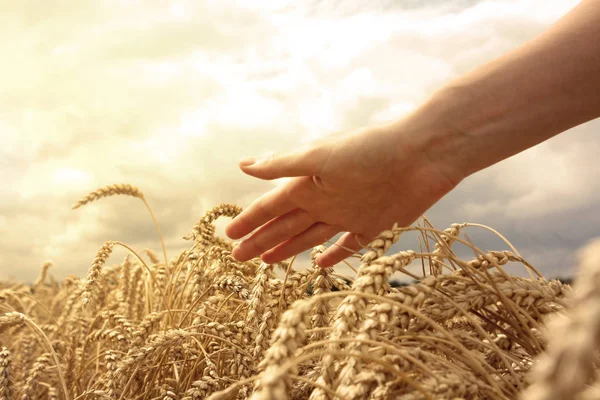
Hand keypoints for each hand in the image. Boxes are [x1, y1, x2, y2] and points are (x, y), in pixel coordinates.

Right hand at [225, 117, 463, 267]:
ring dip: (288, 248)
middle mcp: (324, 199)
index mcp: (308, 183)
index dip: (249, 221)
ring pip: (309, 236)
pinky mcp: (373, 225)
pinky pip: (347, 245)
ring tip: (267, 261)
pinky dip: (333, 255)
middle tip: (237, 257)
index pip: (271, 207)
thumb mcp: (320, 156)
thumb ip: (283, 164)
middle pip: (285, 225)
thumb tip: (242, 166)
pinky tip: (319, 264)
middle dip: (261, 240)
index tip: (228, 236)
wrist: (422, 154)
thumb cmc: (370, 150)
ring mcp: (347, 214)